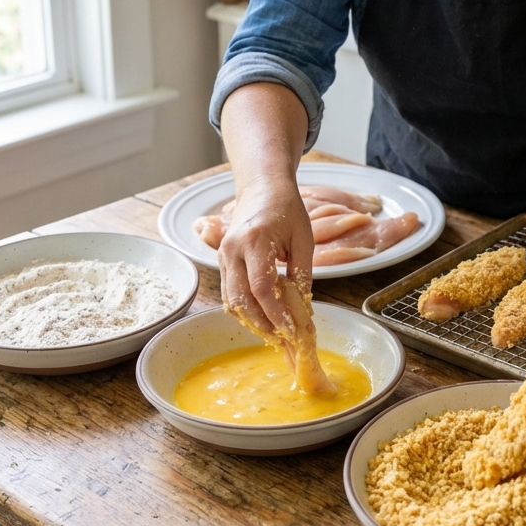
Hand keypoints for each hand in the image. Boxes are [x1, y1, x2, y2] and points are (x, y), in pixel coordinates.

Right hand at [217, 174, 314, 337]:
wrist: (262, 188)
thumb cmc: (286, 209)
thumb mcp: (303, 238)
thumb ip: (302, 272)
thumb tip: (303, 306)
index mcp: (256, 241)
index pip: (261, 287)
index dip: (275, 313)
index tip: (291, 328)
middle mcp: (233, 249)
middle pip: (241, 299)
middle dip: (262, 323)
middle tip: (282, 337)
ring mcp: (223, 255)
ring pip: (231, 299)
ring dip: (251, 319)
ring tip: (273, 331)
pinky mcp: (221, 260)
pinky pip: (228, 292)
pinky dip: (243, 308)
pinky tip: (260, 316)